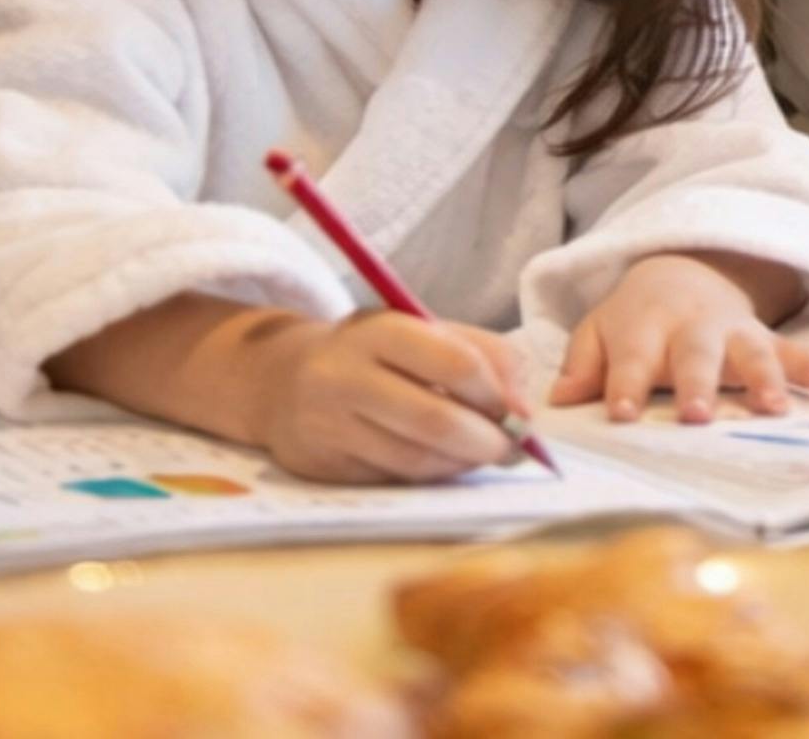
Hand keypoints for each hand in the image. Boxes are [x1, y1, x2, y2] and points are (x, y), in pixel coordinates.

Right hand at [252, 309, 543, 482]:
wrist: (285, 380)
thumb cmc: (374, 353)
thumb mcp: (425, 332)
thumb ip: (486, 356)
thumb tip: (523, 412)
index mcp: (380, 330)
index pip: (456, 364)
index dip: (496, 395)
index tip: (517, 413)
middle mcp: (346, 376)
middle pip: (436, 421)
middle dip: (487, 442)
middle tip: (512, 450)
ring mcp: (329, 424)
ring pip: (416, 459)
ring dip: (463, 464)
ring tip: (483, 456)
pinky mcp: (324, 465)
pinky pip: (394, 478)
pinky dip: (432, 475)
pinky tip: (444, 464)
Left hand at [552, 252, 808, 424]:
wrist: (686, 268)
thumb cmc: (636, 317)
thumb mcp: (599, 328)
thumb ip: (583, 365)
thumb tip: (558, 403)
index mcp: (645, 327)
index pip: (632, 359)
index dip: (626, 386)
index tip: (623, 415)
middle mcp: (693, 329)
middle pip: (696, 357)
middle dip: (698, 385)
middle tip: (697, 415)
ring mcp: (736, 334)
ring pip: (754, 354)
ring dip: (765, 380)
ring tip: (776, 409)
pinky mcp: (767, 340)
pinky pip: (801, 356)